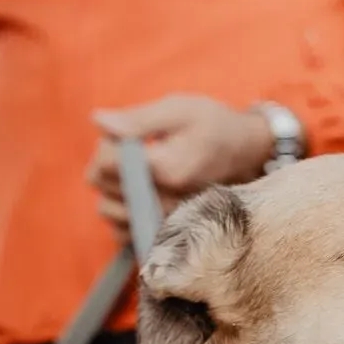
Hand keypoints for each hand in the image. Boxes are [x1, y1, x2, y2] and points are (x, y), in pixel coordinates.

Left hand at [87, 95, 275, 245]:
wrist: (245, 154)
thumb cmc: (213, 126)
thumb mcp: (179, 110)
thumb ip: (137, 119)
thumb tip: (98, 121)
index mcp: (166, 168)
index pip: (107, 161)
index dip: (108, 142)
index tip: (128, 133)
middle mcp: (164, 200)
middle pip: (102, 183)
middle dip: (108, 161)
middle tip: (134, 148)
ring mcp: (163, 221)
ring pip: (106, 209)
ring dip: (111, 188)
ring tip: (135, 171)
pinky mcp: (162, 234)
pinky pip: (122, 234)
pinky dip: (121, 215)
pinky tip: (136, 196)